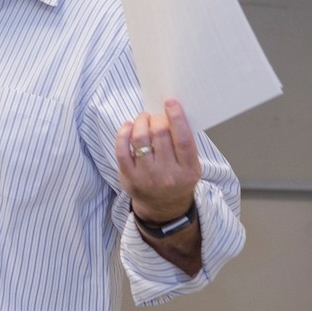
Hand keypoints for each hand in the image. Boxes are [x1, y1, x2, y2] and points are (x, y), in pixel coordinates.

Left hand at [115, 98, 200, 223]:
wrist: (165, 208)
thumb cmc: (178, 178)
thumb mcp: (190, 165)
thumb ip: (183, 142)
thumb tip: (171, 112)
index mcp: (188, 169)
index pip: (182, 138)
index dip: (176, 117)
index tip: (170, 102)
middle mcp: (168, 174)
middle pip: (160, 134)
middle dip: (156, 118)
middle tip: (155, 116)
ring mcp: (147, 177)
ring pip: (140, 138)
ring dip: (140, 122)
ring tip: (143, 119)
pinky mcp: (128, 177)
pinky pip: (121, 149)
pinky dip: (123, 133)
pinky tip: (128, 126)